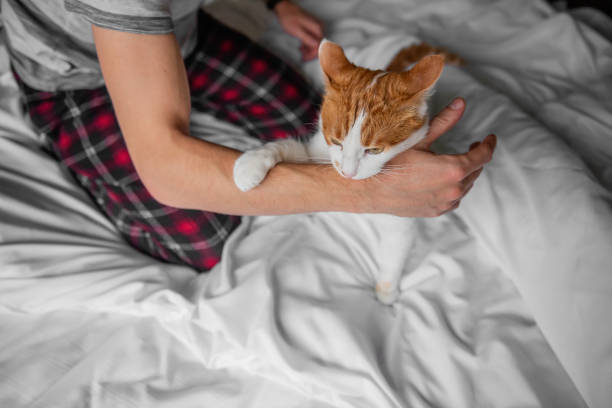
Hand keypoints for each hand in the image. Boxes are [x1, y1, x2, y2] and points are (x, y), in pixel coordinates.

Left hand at [273, 1, 323, 60]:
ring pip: (316, 43)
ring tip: (302, 54)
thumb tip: (316, 46)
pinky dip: (307, 46)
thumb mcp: (297, 30)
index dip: (314, 54)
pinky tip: (302, 49)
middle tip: (304, 58)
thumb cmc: (289, 18)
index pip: (320, 45)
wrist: (284, 9)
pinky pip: (312, 40)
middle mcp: (319, 28)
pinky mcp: (312, 29)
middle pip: (319, 45)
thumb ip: (307, 39)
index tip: (307, 58)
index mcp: (317, 28)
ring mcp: (316, 28)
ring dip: (309, 50)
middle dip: (311, 53)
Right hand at [362, 97, 496, 216]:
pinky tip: (443, 180)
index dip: (488, 144)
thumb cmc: (390, 162)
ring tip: (456, 161)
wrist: (368, 190)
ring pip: (465, 186)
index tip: (489, 137)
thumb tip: (461, 103)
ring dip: (465, 174)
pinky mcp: (435, 211)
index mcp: (453, 170)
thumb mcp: (418, 138)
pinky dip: (454, 188)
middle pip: (475, 171)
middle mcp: (453, 190)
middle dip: (475, 157)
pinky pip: (453, 199)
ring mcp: (444, 204)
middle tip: (471, 145)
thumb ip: (444, 122)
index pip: (482, 156)